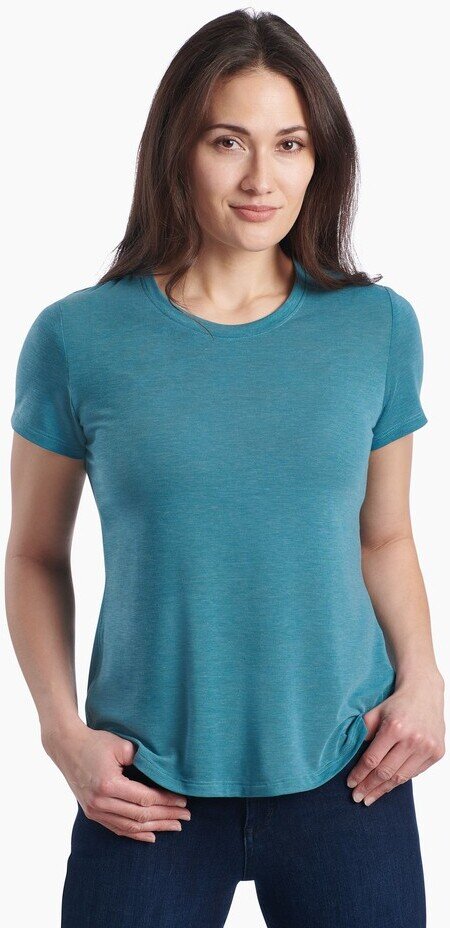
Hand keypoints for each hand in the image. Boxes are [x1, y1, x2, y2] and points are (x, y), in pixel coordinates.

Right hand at [42, 719, 191, 840]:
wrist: (67, 748)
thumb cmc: (95, 742)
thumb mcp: (120, 745)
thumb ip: (141, 759)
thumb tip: (162, 774)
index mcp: (109, 785)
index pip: (145, 799)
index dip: (166, 802)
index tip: (183, 802)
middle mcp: (101, 802)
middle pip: (140, 816)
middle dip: (166, 817)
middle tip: (186, 817)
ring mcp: (95, 810)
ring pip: (130, 826)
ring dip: (155, 828)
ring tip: (175, 826)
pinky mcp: (92, 813)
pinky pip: (117, 828)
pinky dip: (135, 834)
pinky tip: (151, 835)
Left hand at [346, 671, 444, 805]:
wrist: (424, 692)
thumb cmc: (396, 703)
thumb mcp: (374, 711)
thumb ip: (363, 731)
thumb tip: (351, 755)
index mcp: (395, 727)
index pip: (372, 759)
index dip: (359, 774)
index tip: (350, 784)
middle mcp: (413, 739)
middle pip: (386, 772)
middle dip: (369, 787)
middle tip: (357, 797)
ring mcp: (427, 747)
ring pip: (401, 777)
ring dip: (383, 790)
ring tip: (370, 798)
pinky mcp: (437, 753)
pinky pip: (414, 773)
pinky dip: (400, 780)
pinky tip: (388, 785)